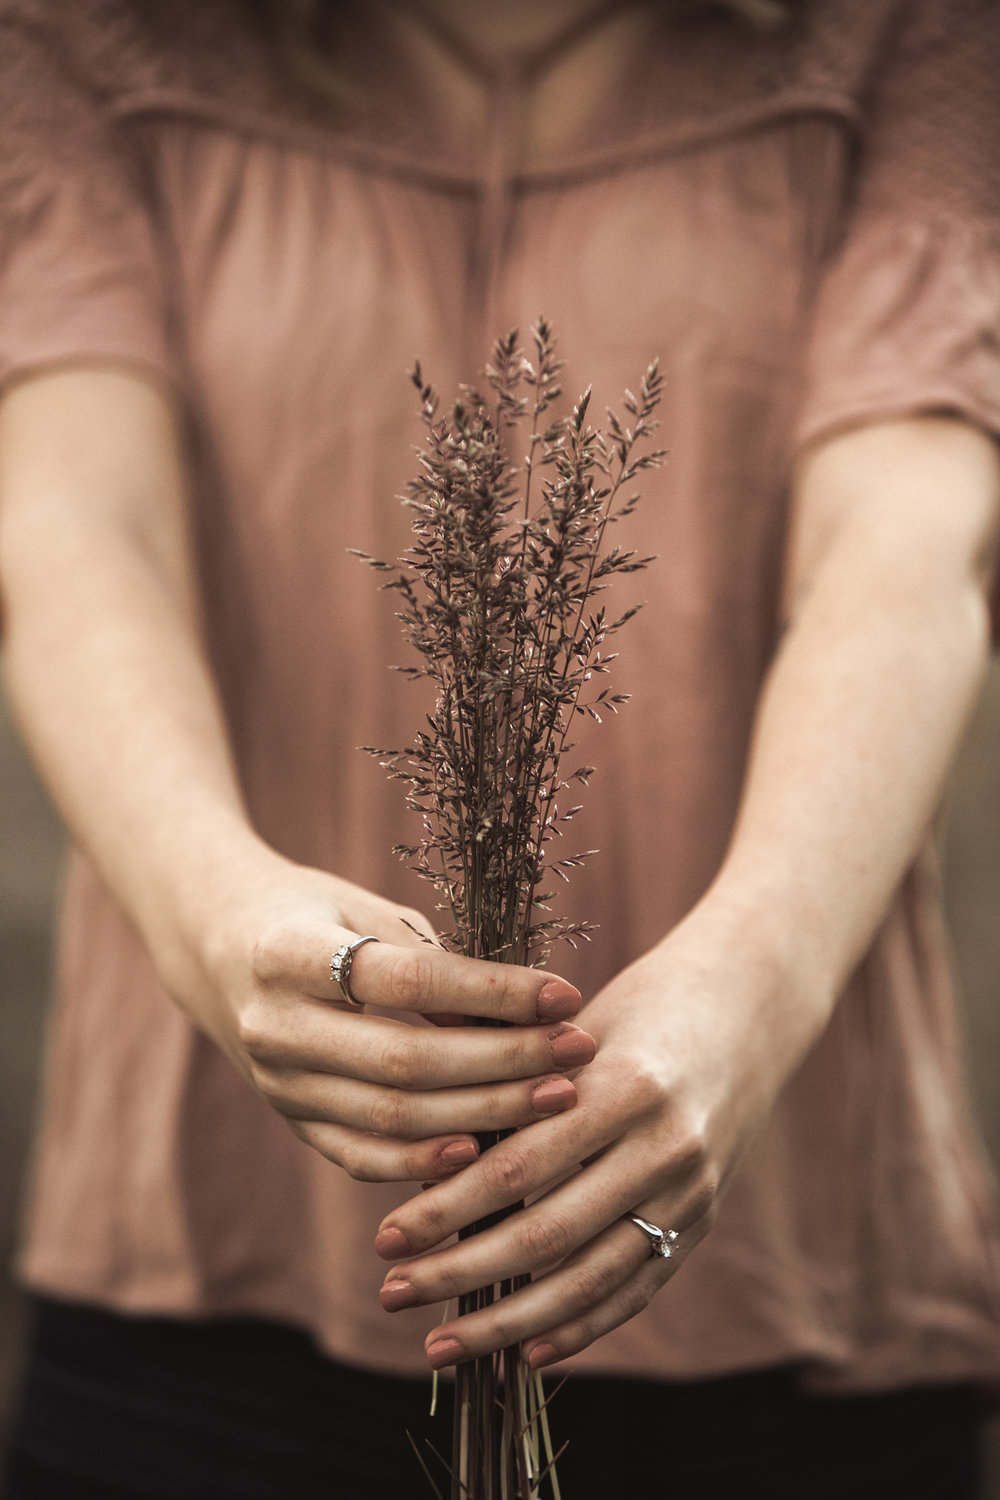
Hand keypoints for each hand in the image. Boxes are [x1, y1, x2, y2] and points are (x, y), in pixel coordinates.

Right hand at [177, 849, 592, 1183]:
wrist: (216, 945)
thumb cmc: (313, 915)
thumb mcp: (364, 910)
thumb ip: (430, 959)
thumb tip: (517, 1017)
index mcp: (289, 953)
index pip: (408, 981)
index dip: (492, 992)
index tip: (565, 993)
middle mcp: (274, 1026)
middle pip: (406, 1061)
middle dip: (505, 1063)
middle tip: (576, 1052)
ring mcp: (277, 1083)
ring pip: (391, 1119)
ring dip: (485, 1114)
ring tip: (556, 1097)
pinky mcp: (289, 1119)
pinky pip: (361, 1157)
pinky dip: (423, 1164)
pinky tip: (482, 1151)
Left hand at [372, 899, 829, 1365]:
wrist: (750, 1008)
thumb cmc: (643, 1005)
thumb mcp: (577, 1028)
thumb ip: (510, 1082)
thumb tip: (419, 1149)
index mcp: (624, 1086)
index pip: (518, 1165)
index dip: (446, 1208)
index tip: (385, 1237)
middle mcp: (663, 1147)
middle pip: (546, 1234)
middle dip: (460, 1271)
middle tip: (392, 1293)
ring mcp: (689, 1192)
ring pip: (589, 1279)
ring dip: (508, 1321)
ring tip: (440, 1343)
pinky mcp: (702, 1220)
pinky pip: (636, 1289)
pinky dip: (581, 1327)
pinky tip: (525, 1353)